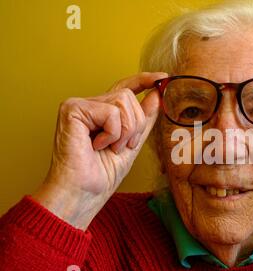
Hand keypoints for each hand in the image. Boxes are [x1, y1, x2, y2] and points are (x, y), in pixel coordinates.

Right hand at [33, 72, 167, 229]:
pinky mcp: (72, 109)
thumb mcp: (132, 144)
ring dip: (125, 131)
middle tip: (122, 147)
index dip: (144, 80)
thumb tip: (156, 95)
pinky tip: (96, 145)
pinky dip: (112, 133)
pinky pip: (111, 111)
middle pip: (129, 97)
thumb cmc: (101, 175)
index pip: (126, 89)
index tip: (162, 77)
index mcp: (103, 114)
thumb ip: (143, 120)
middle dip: (135, 126)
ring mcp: (80, 105)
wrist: (83, 193)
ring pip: (123, 101)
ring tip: (109, 148)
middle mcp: (91, 106)